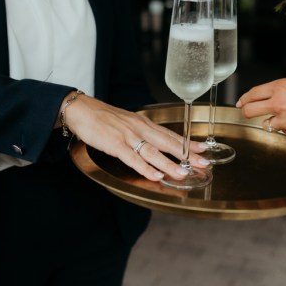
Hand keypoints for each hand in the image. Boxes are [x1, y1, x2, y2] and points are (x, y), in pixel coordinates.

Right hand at [63, 93, 208, 181]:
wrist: (81, 110)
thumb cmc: (104, 118)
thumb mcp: (129, 123)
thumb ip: (143, 133)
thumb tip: (157, 144)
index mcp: (145, 124)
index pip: (171, 135)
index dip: (188, 144)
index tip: (204, 150)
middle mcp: (140, 129)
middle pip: (168, 143)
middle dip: (188, 154)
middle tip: (204, 163)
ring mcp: (128, 137)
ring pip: (153, 152)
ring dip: (170, 164)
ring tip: (184, 173)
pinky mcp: (115, 145)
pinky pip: (133, 159)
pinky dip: (145, 168)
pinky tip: (156, 175)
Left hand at [236, 78, 285, 143]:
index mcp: (280, 87)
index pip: (254, 93)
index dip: (245, 98)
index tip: (242, 102)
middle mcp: (277, 104)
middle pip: (250, 110)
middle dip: (246, 112)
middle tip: (247, 113)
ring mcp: (283, 121)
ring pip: (267, 124)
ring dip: (272, 122)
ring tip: (285, 119)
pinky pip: (284, 132)